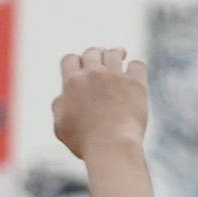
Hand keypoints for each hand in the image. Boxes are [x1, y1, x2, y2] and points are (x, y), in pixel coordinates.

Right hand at [52, 47, 148, 161]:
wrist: (111, 145)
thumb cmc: (84, 141)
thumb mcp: (60, 127)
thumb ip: (59, 106)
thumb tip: (63, 95)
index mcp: (72, 83)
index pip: (69, 58)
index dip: (74, 62)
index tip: (81, 68)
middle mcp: (94, 74)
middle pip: (93, 52)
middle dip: (95, 56)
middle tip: (101, 63)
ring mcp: (116, 76)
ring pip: (114, 52)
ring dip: (116, 55)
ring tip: (120, 58)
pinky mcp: (136, 82)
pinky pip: (138, 64)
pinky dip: (135, 68)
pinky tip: (134, 75)